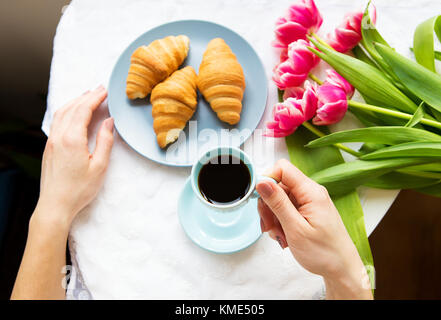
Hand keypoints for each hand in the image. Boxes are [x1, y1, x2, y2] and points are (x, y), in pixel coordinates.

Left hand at [35, 86, 113, 227]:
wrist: (55, 205)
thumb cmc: (79, 190)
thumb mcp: (99, 167)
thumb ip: (105, 141)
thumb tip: (109, 122)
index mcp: (72, 139)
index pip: (83, 110)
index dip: (95, 98)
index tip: (105, 90)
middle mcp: (58, 137)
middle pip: (72, 108)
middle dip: (86, 96)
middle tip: (100, 89)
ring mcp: (51, 141)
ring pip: (61, 113)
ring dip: (75, 101)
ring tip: (88, 96)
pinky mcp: (49, 147)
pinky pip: (57, 121)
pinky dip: (67, 111)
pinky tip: (74, 112)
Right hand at [256, 159, 371, 299]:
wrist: (342, 270)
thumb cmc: (325, 253)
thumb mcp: (295, 228)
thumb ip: (278, 203)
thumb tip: (262, 182)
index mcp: (311, 192)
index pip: (282, 168)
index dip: (267, 180)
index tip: (259, 198)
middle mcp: (311, 193)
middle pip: (278, 186)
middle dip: (269, 205)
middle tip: (269, 225)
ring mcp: (309, 202)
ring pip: (280, 199)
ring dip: (274, 217)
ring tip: (280, 235)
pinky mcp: (308, 211)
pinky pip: (286, 209)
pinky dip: (280, 222)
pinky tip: (285, 235)